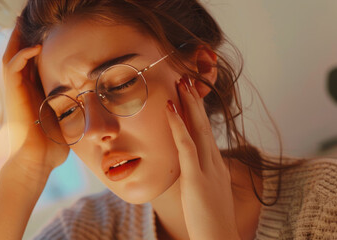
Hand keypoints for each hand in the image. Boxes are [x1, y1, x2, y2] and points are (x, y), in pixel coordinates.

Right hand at [2, 24, 68, 194]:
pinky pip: (13, 67)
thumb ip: (73, 107)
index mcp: (34, 91)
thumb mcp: (66, 118)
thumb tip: (94, 104)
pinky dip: (22, 55)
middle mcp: (23, 87)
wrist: (37, 159)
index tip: (49, 31)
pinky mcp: (13, 94)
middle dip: (24, 34)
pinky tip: (35, 46)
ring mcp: (16, 90)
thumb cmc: (53, 143)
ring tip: (26, 20)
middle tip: (29, 17)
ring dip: (19, 37)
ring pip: (12, 55)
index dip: (37, 44)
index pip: (33, 61)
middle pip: (19, 53)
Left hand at [165, 76, 240, 238]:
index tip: (189, 96)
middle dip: (195, 101)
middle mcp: (214, 163)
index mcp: (216, 166)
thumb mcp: (206, 193)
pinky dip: (178, 124)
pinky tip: (171, 108)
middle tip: (187, 79)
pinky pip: (186, 145)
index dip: (197, 113)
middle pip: (204, 125)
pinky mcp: (197, 178)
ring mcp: (207, 169)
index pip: (205, 133)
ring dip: (189, 104)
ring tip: (181, 83)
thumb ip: (200, 178)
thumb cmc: (210, 221)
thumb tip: (189, 169)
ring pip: (198, 129)